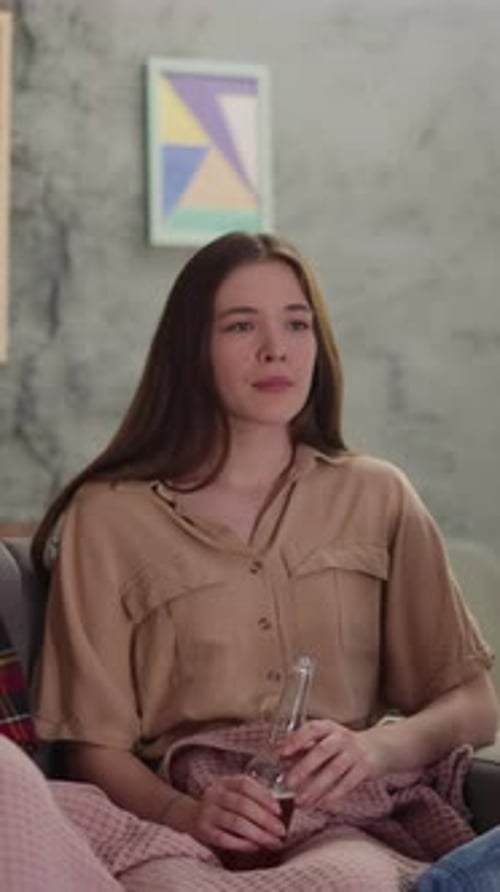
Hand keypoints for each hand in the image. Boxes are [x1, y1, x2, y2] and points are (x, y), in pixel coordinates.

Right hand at [172, 774, 286, 851]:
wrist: (189, 815)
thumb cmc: (220, 805)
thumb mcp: (230, 793)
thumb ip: (250, 798)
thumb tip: (276, 814)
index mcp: (224, 782)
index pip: (245, 785)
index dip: (263, 796)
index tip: (279, 810)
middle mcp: (214, 794)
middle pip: (242, 805)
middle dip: (265, 819)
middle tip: (281, 831)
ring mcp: (207, 813)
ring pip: (236, 823)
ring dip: (258, 834)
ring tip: (272, 842)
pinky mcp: (204, 831)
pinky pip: (226, 839)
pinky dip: (243, 844)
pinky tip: (255, 847)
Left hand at [281, 719, 384, 809]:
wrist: (378, 747)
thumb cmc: (343, 745)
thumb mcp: (325, 740)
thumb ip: (305, 747)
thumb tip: (280, 756)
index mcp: (328, 727)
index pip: (311, 729)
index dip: (297, 740)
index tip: (283, 753)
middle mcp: (341, 737)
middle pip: (322, 751)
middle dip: (304, 767)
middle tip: (289, 783)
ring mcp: (355, 752)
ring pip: (334, 771)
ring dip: (316, 787)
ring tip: (300, 801)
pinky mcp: (365, 768)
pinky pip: (347, 783)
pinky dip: (333, 795)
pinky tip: (320, 804)